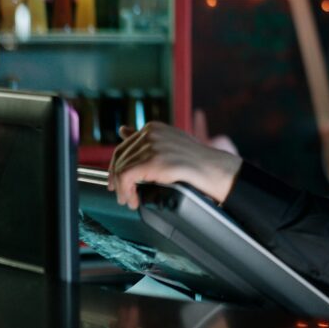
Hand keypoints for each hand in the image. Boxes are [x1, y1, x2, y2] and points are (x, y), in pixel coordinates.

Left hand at [107, 122, 241, 209]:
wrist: (212, 168)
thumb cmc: (196, 159)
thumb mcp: (168, 143)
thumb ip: (146, 139)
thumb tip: (123, 130)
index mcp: (153, 127)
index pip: (123, 146)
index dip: (116, 166)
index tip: (115, 180)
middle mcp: (150, 133)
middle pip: (120, 158)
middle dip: (117, 179)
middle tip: (122, 195)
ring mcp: (151, 146)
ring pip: (121, 169)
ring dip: (122, 190)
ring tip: (129, 200)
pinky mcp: (152, 161)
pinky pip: (126, 178)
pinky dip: (126, 192)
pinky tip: (133, 200)